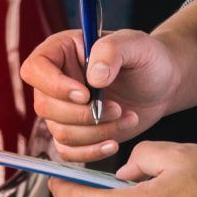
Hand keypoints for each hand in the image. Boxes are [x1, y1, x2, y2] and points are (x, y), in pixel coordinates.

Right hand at [20, 29, 181, 161]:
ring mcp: (63, 108)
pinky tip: (114, 142)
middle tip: (117, 108)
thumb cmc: (147, 58)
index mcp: (61, 51)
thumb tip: (94, 77)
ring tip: (126, 117)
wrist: (162, 84)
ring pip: (59, 131)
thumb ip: (112, 51)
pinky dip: (91, 152)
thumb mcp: (135, 44)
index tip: (86, 94)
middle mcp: (55, 80)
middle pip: (45, 106)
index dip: (54, 85)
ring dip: (95, 132)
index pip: (35, 69)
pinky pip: (68, 151)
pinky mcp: (75, 131)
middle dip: (83, 114)